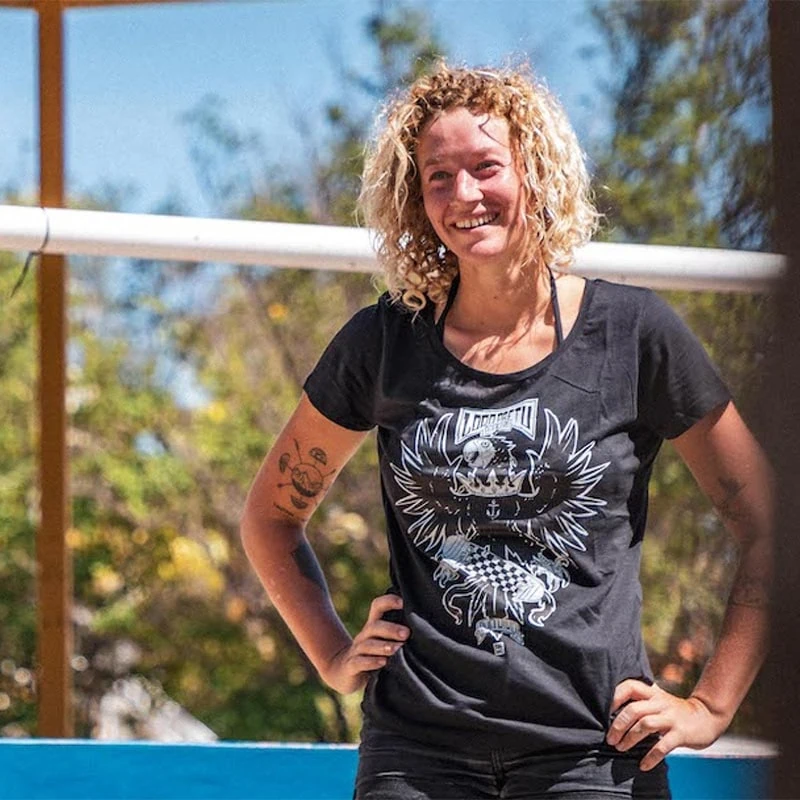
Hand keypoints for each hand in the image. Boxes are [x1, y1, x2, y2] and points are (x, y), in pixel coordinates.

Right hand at [320, 594, 409, 694]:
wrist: (343, 672)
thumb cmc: (372, 655)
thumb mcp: (383, 642)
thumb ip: (398, 636)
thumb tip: (425, 629)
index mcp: (373, 626)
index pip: (377, 606)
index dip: (388, 601)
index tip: (403, 602)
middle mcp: (364, 635)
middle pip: (374, 626)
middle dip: (391, 629)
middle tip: (406, 633)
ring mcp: (356, 650)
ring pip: (368, 645)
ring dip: (383, 646)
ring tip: (397, 649)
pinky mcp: (350, 666)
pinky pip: (359, 662)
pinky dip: (371, 662)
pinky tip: (383, 662)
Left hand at [606, 679, 729, 770]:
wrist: (707, 716)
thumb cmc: (674, 711)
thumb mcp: (658, 701)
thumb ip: (641, 703)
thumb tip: (612, 715)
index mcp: (652, 693)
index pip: (630, 686)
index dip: (615, 697)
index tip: (604, 711)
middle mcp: (660, 702)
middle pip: (634, 709)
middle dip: (618, 725)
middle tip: (609, 739)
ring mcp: (671, 717)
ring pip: (645, 725)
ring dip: (630, 738)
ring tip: (620, 748)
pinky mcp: (681, 734)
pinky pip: (662, 746)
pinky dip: (651, 757)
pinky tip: (643, 766)